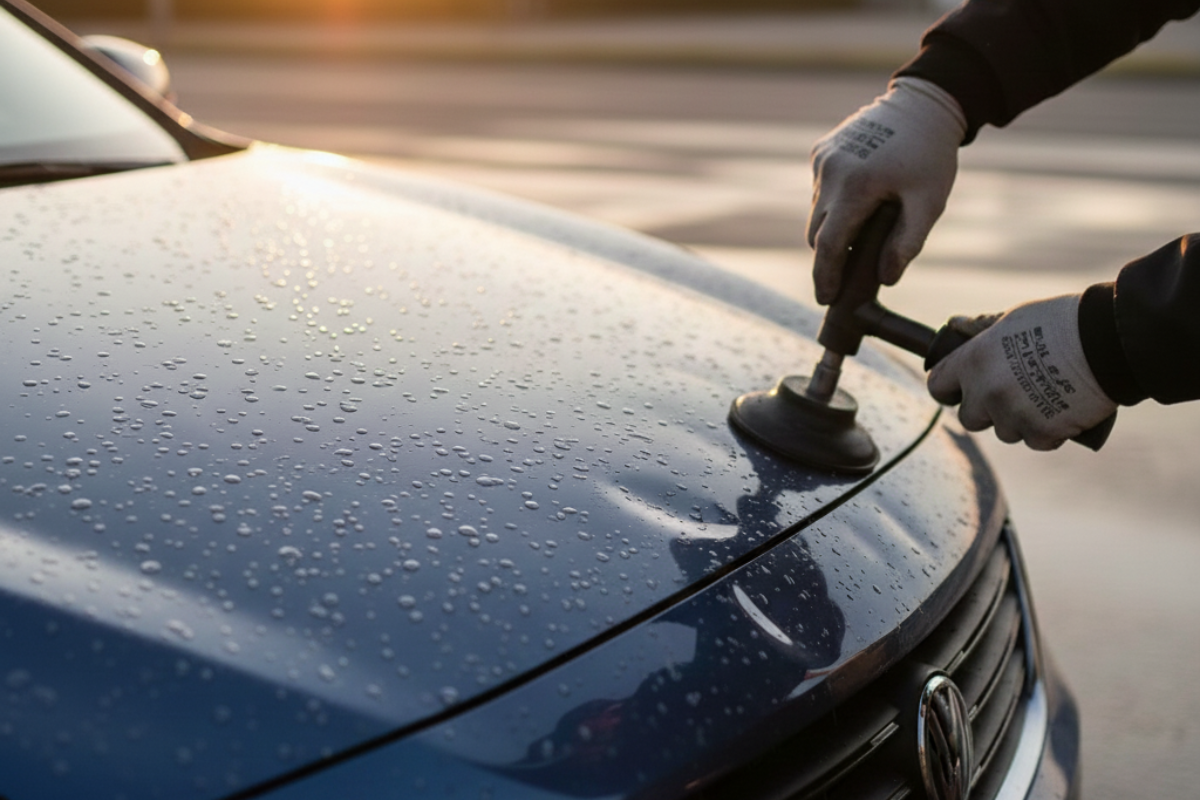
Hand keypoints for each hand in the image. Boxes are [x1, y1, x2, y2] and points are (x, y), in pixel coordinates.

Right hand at [807, 77, 965, 303]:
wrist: (922, 106)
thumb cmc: (930, 157)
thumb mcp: (929, 203)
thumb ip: (907, 243)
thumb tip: (886, 278)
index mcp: (855, 186)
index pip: (829, 245)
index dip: (826, 276)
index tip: (826, 299)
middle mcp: (830, 172)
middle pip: (817, 233)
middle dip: (831, 255)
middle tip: (851, 270)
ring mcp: (822, 160)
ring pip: (818, 213)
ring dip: (834, 227)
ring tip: (864, 226)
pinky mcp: (821, 152)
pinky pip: (820, 191)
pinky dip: (834, 203)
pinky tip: (862, 195)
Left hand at [927, 295, 1117, 449]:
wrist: (1107, 340)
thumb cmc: (1060, 322)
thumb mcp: (1013, 319)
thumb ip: (983, 333)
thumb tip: (958, 326)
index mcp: (972, 362)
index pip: (938, 387)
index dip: (949, 389)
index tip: (960, 390)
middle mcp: (986, 392)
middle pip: (969, 418)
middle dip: (986, 410)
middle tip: (1011, 394)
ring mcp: (1012, 416)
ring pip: (1005, 431)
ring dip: (1019, 420)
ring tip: (1044, 396)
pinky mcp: (1041, 433)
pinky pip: (1035, 441)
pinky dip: (1047, 431)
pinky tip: (1061, 410)